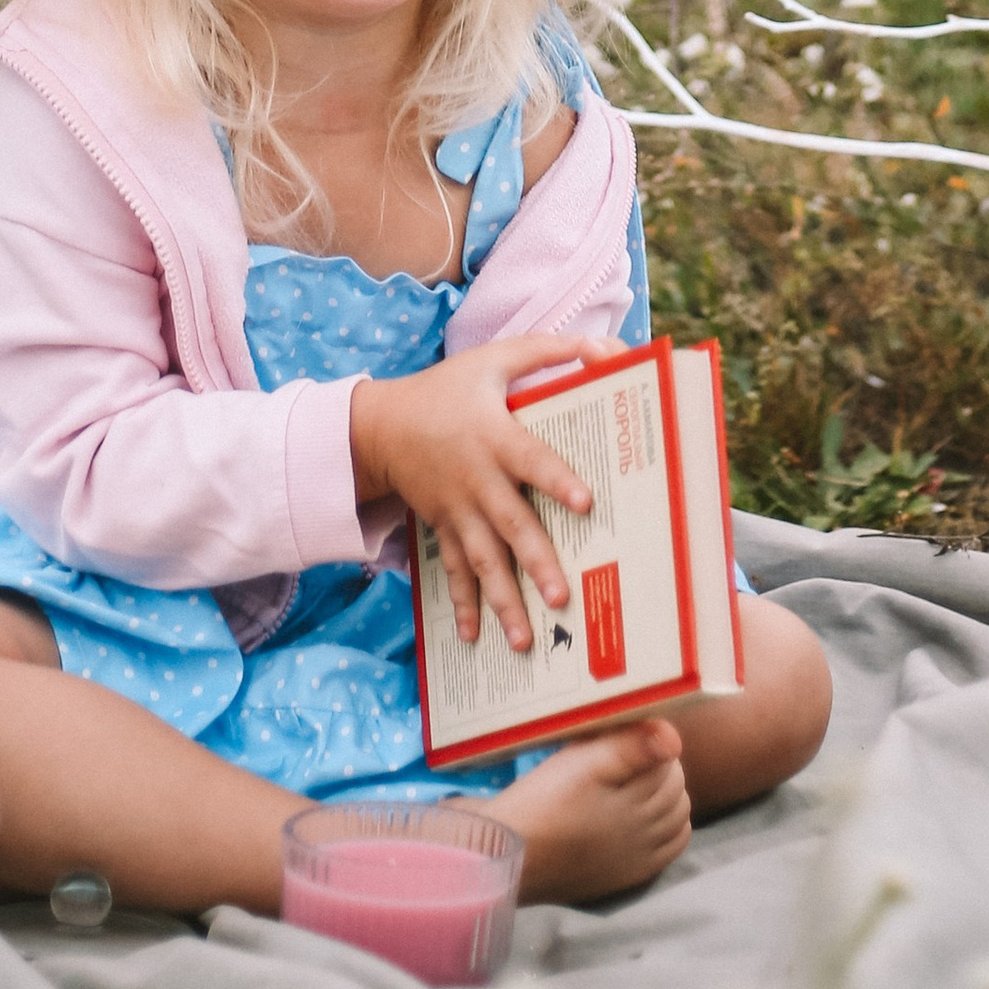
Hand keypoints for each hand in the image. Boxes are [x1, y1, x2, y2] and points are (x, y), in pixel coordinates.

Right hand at [349, 338, 594, 651]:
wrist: (381, 425)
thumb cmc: (448, 388)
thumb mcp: (495, 358)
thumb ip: (549, 351)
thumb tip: (607, 348)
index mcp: (495, 436)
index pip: (532, 460)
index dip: (557, 480)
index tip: (586, 503)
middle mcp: (478, 479)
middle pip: (511, 525)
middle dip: (536, 562)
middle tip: (560, 597)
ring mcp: (458, 510)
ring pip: (484, 560)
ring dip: (503, 600)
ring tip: (524, 639)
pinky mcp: (444, 528)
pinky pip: (454, 571)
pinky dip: (462, 603)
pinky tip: (472, 637)